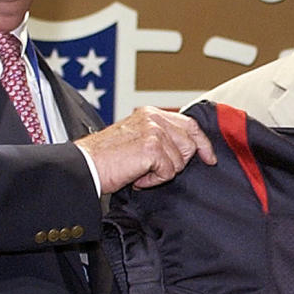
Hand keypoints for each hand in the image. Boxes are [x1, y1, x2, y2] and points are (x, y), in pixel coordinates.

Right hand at [76, 106, 215, 193]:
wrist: (85, 167)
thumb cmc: (105, 157)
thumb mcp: (136, 136)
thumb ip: (160, 136)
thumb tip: (186, 147)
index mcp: (151, 113)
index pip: (190, 124)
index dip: (203, 143)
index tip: (209, 157)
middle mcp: (154, 119)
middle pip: (190, 144)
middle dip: (177, 163)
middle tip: (154, 169)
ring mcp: (154, 132)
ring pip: (180, 161)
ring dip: (161, 172)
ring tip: (139, 171)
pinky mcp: (152, 148)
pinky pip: (168, 172)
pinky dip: (153, 180)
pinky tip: (137, 177)